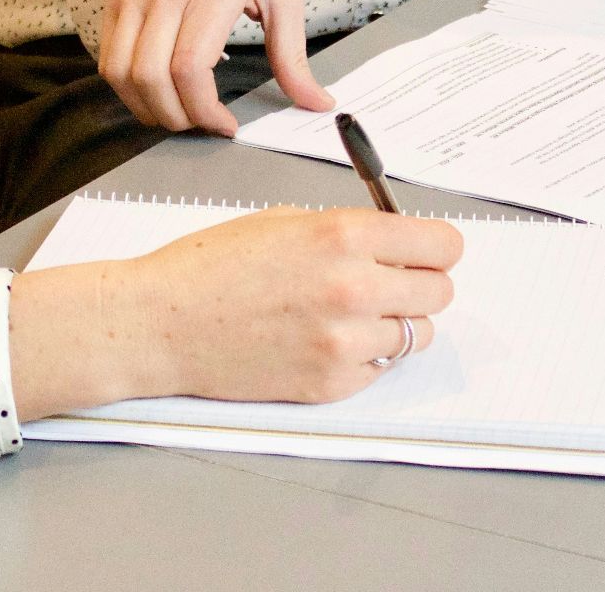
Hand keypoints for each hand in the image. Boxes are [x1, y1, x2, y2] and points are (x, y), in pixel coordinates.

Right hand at [7, 207, 463, 418]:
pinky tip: (325, 340)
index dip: (436, 248)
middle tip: (390, 282)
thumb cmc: (212, 266)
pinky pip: (380, 369)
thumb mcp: (286, 220)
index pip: (443, 245)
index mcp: (344, 235)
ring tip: (352, 315)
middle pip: (440, 292)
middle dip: (420, 283)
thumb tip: (398, 241)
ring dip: (395, 323)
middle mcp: (354, 287)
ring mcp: (345, 342)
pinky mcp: (331, 383)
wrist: (161, 323)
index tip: (426, 252)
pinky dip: (365, 357)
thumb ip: (350, 230)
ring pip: (416, 334)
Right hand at [99, 0, 334, 134]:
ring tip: (178, 113)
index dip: (203, 109)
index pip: (190, 66)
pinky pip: (108, 57)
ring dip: (147, 108)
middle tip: (201, 124)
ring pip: (121, 73)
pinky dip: (128, 87)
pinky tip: (156, 91)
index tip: (225, 124)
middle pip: (151, 77)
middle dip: (176, 117)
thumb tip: (317, 102)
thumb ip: (294, 54)